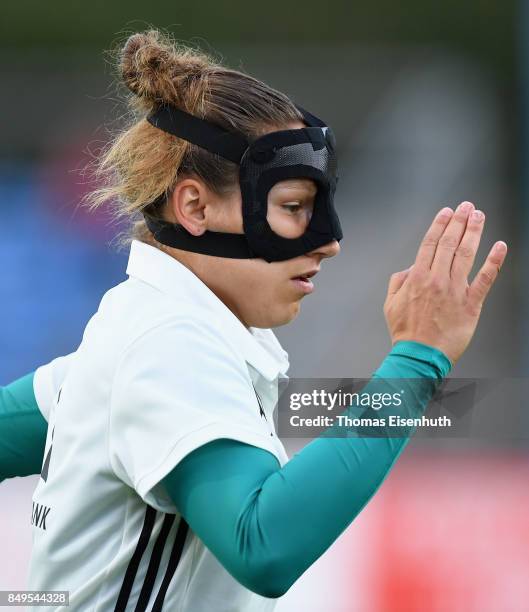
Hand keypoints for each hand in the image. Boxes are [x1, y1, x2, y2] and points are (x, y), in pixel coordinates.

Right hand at [383, 201, 507, 365]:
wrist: (420, 354)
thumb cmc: (406, 332)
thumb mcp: (390, 304)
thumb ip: (398, 281)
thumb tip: (409, 269)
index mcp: (417, 278)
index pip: (430, 243)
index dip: (439, 225)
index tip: (446, 212)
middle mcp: (437, 279)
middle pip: (449, 243)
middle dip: (458, 221)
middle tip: (466, 207)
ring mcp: (456, 290)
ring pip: (466, 254)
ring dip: (474, 232)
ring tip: (478, 216)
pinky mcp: (471, 303)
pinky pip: (485, 278)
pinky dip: (494, 261)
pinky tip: (500, 247)